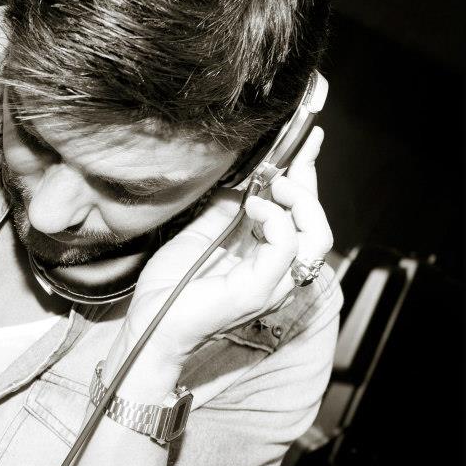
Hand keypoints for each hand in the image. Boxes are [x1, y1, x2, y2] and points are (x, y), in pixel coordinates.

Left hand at [104, 127, 333, 392]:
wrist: (150, 323)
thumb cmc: (171, 288)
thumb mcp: (198, 235)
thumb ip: (225, 213)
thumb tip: (240, 187)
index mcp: (264, 257)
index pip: (299, 215)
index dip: (306, 177)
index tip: (310, 141)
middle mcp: (277, 271)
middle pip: (316, 223)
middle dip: (307, 184)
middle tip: (285, 166)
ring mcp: (273, 283)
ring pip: (316, 235)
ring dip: (299, 202)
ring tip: (273, 185)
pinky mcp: (260, 289)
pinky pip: (287, 247)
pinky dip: (276, 221)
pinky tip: (255, 208)